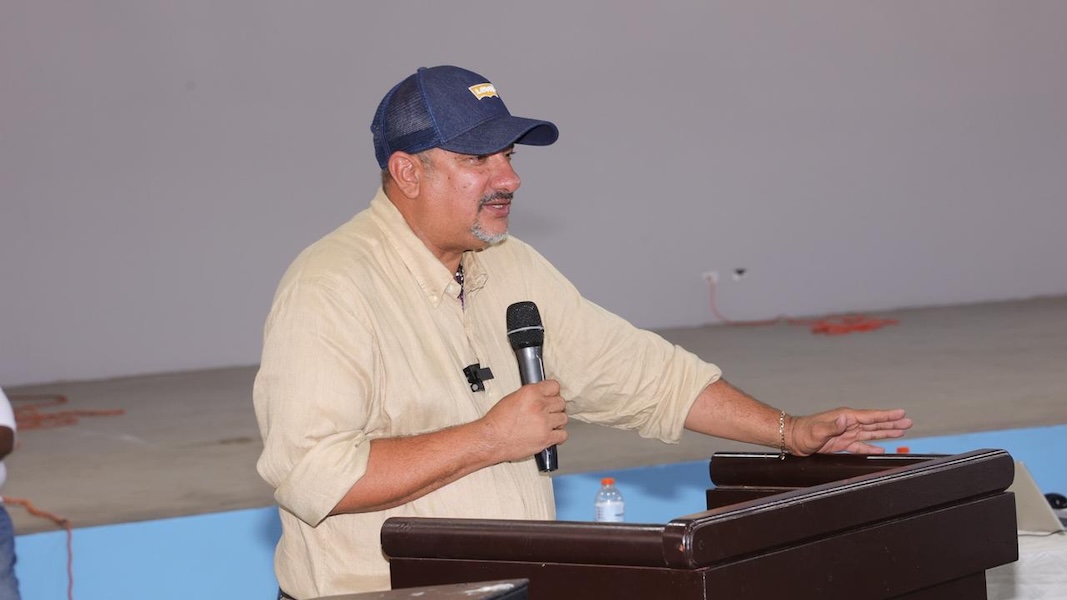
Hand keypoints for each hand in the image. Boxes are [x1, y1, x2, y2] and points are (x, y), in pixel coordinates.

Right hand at [482, 380, 567, 462]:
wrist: (491, 440)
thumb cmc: (497, 422)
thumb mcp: (512, 398)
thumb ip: (530, 395)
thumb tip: (541, 396)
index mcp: (530, 393)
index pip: (554, 386)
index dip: (553, 392)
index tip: (552, 396)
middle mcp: (539, 406)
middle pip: (561, 402)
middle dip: (555, 407)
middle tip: (548, 412)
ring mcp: (544, 423)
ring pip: (564, 418)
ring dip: (557, 421)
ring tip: (548, 424)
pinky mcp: (546, 438)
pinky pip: (563, 435)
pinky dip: (558, 436)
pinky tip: (551, 434)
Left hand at [790, 408, 911, 455]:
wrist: (792, 439)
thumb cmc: (803, 433)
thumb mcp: (817, 430)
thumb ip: (832, 426)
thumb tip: (845, 419)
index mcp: (845, 418)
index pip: (870, 416)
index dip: (886, 415)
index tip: (901, 413)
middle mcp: (848, 424)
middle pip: (875, 423)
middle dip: (891, 422)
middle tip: (908, 422)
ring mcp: (846, 434)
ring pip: (871, 433)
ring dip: (886, 432)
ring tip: (901, 431)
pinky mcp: (842, 443)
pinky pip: (861, 445)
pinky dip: (871, 446)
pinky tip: (881, 448)